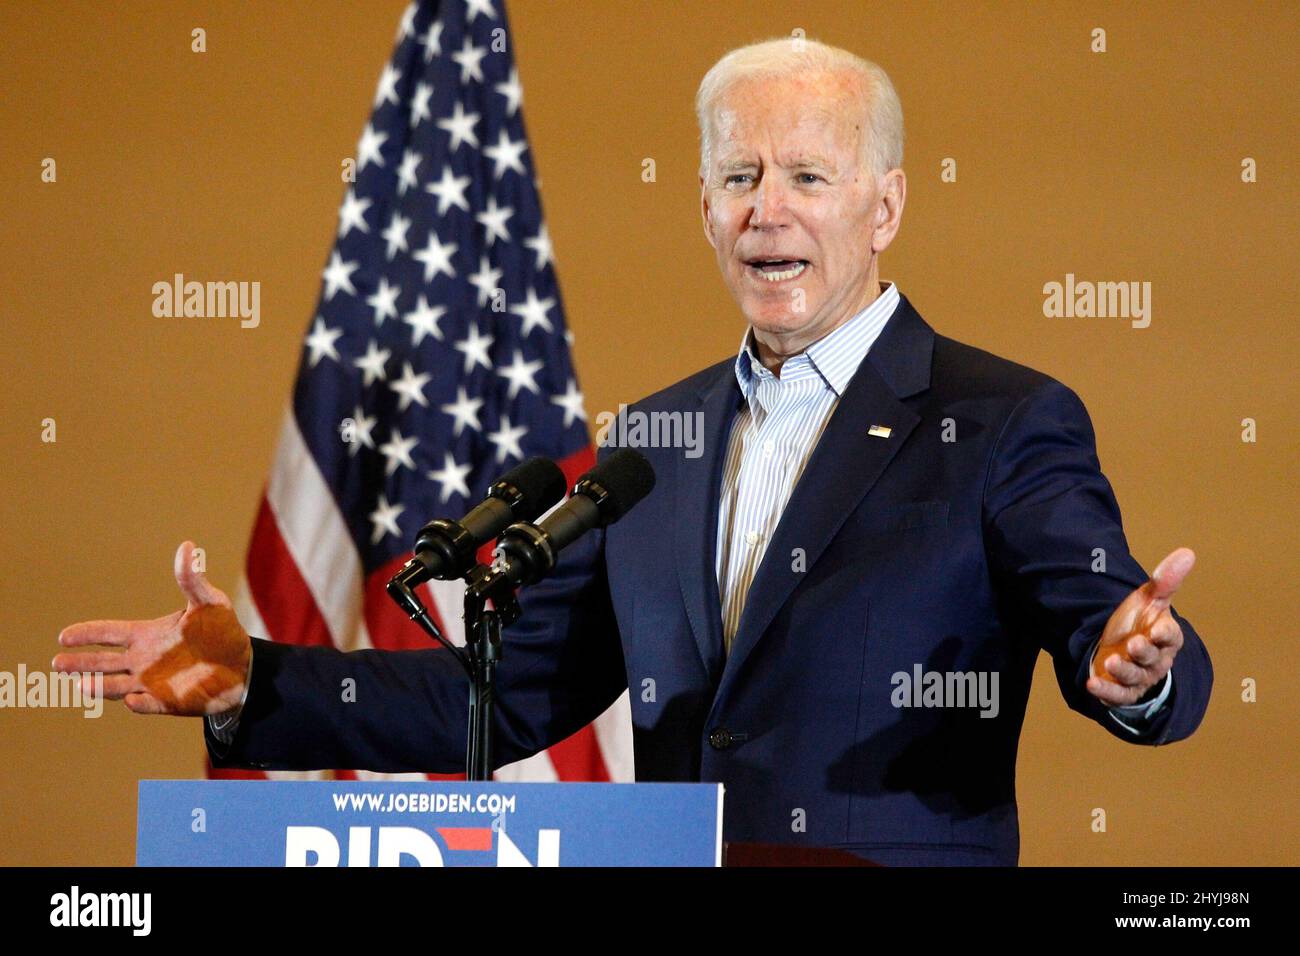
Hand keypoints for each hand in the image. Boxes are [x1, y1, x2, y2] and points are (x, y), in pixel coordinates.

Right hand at [53, 541, 251, 715]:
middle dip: (81, 663)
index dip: (87, 634)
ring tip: (80, 685)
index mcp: (149, 636)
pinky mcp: (170, 702)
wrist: (245, 666)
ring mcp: (154, 684)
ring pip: (119, 686)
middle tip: (56, 663)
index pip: (110, 633)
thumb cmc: (223, 632)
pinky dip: (140, 704)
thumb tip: (187, 546)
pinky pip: (150, 705)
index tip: (63, 636)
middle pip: (104, 663)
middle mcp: (145, 661)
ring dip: (101, 686)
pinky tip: (131, 700)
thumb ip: (192, 580)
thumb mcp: (210, 602)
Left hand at [1086, 548, 1193, 706]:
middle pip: (1153, 658)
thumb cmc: (1137, 623)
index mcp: (1165, 638)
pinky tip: (1093, 684)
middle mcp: (1155, 660)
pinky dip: (1106, 693)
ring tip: (1112, 661)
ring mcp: (1138, 677)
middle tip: (1133, 643)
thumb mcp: (1148, 600)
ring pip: (1135, 677)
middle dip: (1144, 652)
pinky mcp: (1122, 690)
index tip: (1157, 629)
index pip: (1171, 637)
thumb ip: (1165, 580)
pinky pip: (1118, 696)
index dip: (1165, 634)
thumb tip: (1187, 552)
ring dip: (1124, 671)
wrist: (1117, 647)